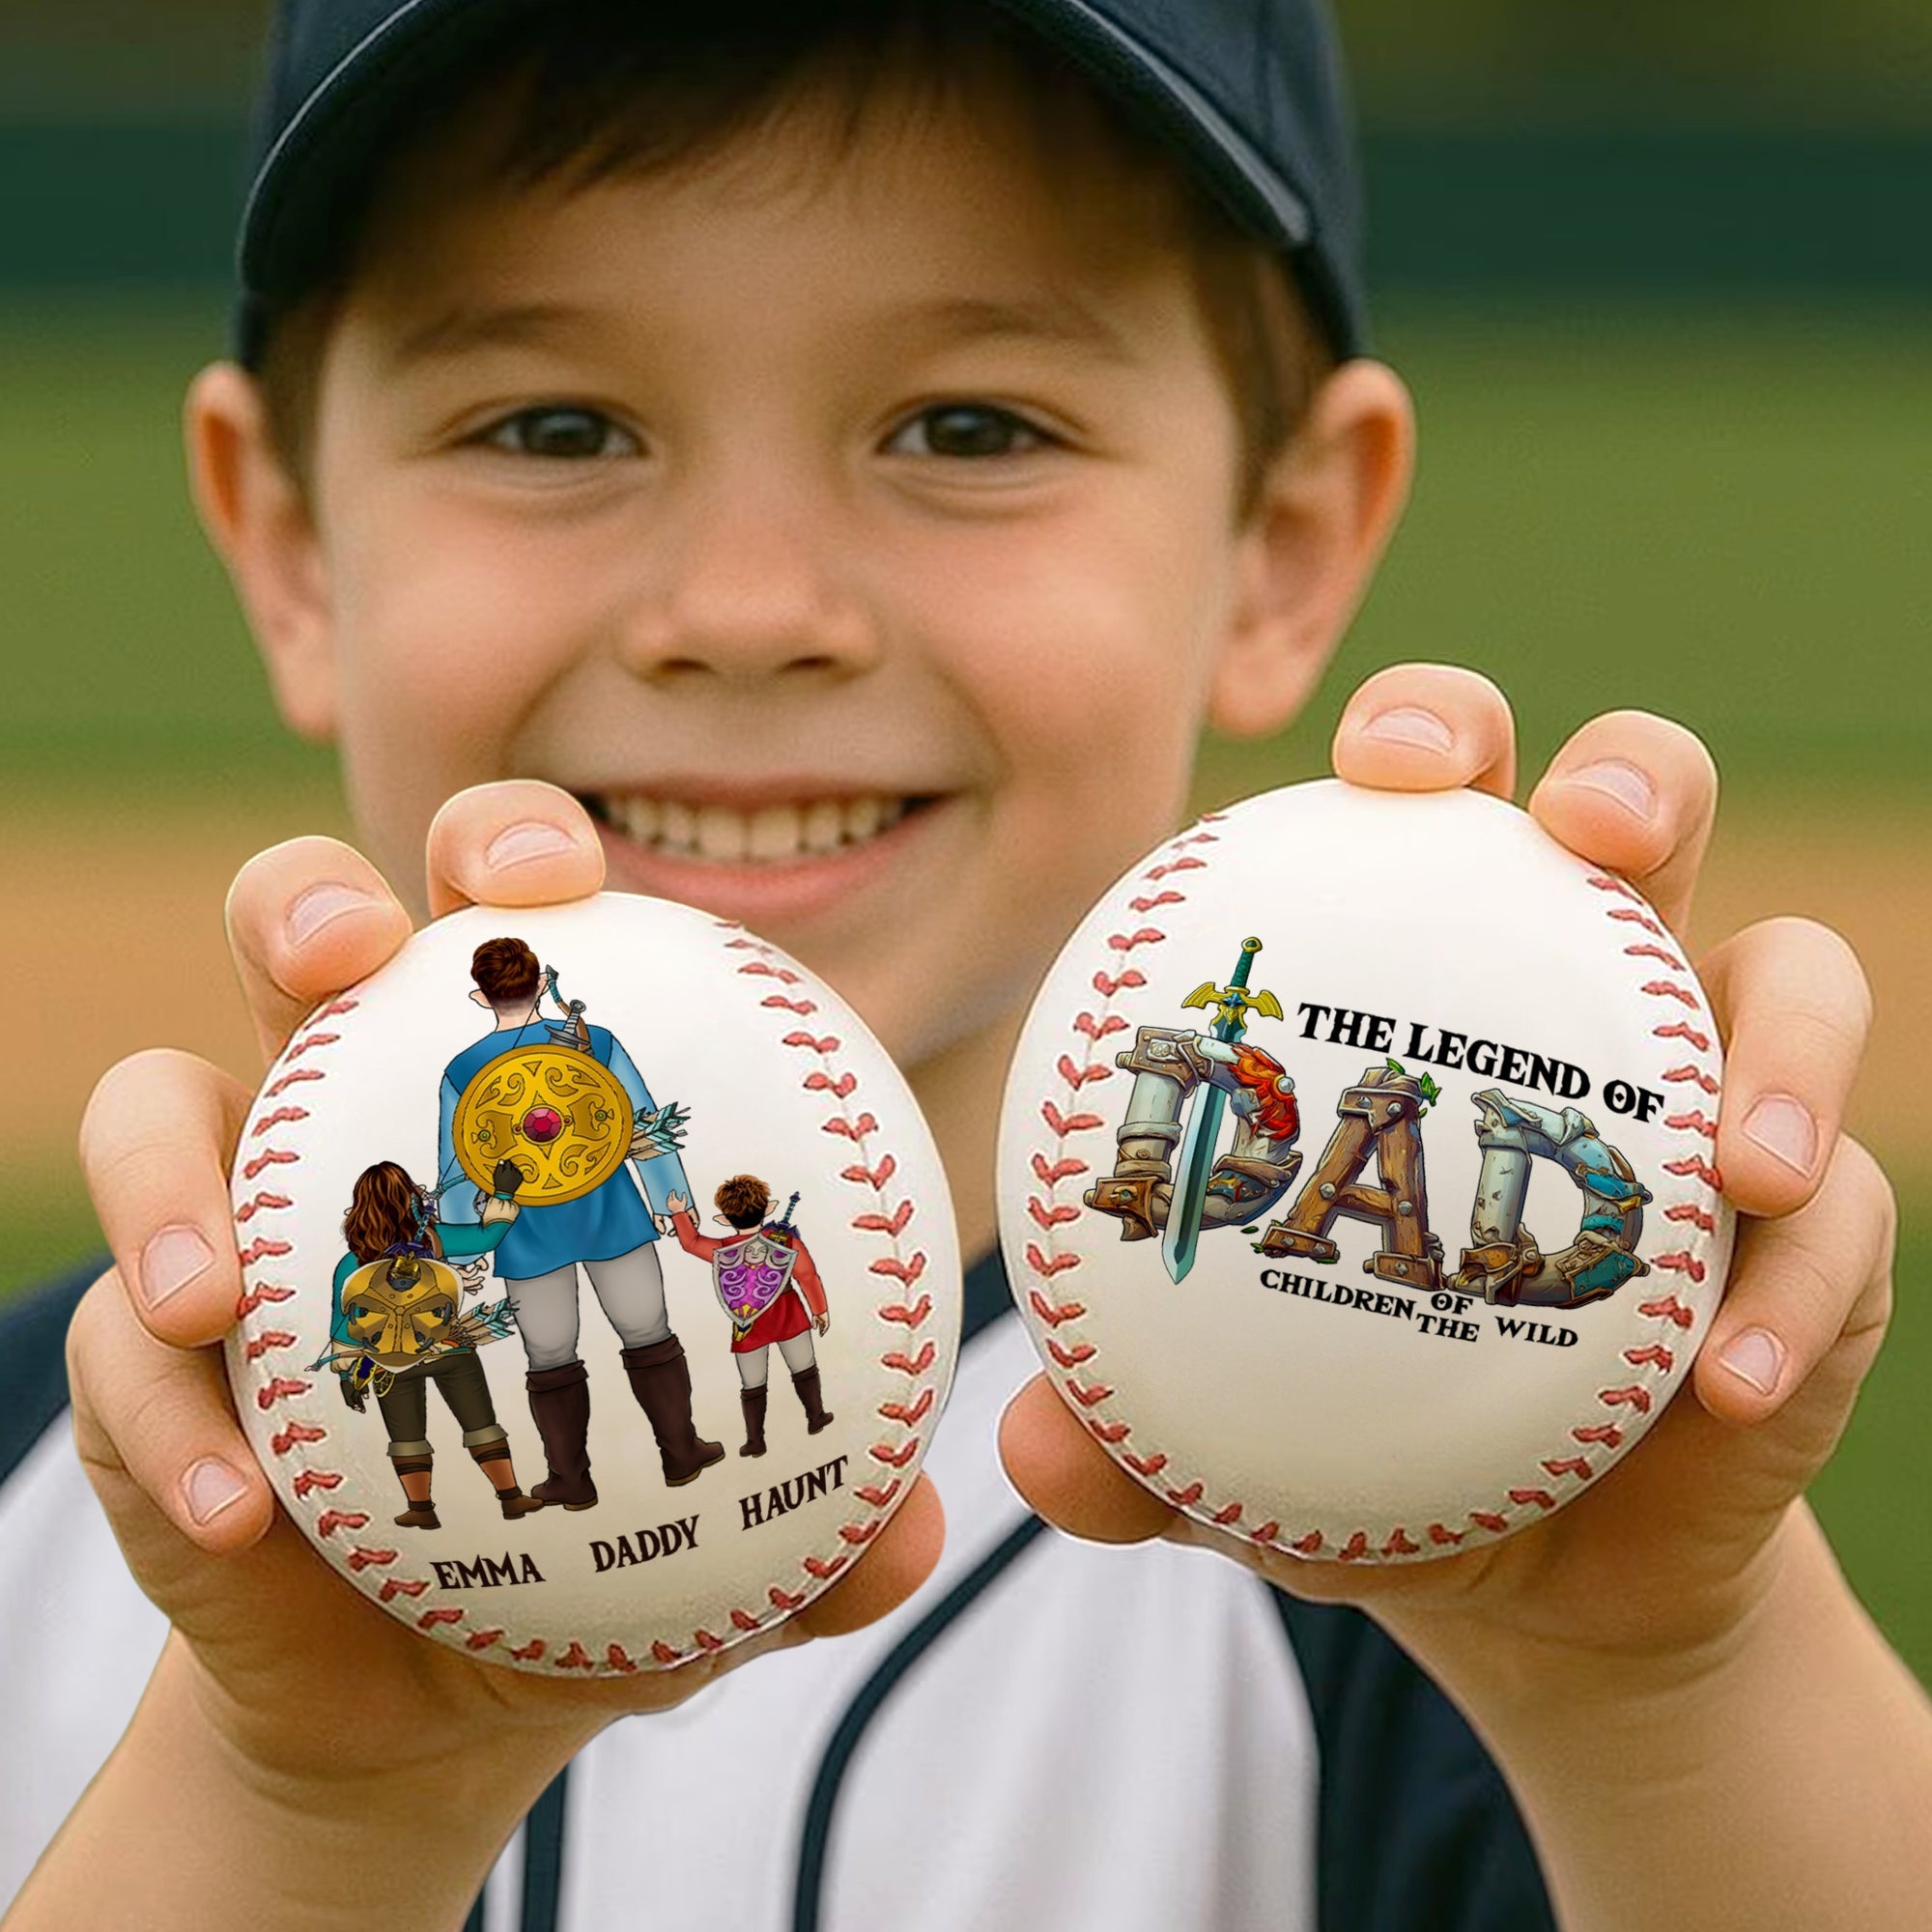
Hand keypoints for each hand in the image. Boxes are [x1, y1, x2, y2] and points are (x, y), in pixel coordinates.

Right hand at [72, 783, 944, 1821]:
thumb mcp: (725, 1534)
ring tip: (223, 1295)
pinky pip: (120, 1351)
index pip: (509, 932)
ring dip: (170, 1175)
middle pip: (300, 935)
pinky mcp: (148, 1358)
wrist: (441, 1676)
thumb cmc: (607, 1542)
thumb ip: (819, 1525)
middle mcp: (360, 1120)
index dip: (516, 856)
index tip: (555, 879)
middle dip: (309, 904)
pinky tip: (241, 1512)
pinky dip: (169, 1425)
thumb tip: (918, 1531)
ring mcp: (240, 1225)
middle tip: (353, 955)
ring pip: (152, 1107)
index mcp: (514, 1106)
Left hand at [666, 1190, 689, 1216]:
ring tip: (669, 1196)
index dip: (673, 1192)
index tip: (673, 1191)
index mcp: (675, 1200)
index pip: (673, 1195)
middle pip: (670, 1197)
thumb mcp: (684, 1202)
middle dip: (670, 1194)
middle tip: (671, 1192)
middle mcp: (671, 1202)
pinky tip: (668, 1201)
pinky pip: (667, 1203)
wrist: (679, 1213)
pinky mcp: (669, 1207)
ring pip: (668, 1200)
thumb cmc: (682, 1208)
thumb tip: (683, 1193)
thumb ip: (684, 1197)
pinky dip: (668, 1201)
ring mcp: (670, 1205)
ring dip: (668, 1197)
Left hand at [1002, 666, 1890, 1675]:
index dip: (1421, 736)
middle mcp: (1581, 1002)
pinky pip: (1839, 1225)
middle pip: (1639, 809)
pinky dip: (1793, 1293)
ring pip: (1796, 976)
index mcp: (1431, 980)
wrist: (1525, 1557)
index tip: (1372, 762)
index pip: (1433, 810)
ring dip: (1783, 1039)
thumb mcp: (1223, 1437)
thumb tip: (1028, 1445)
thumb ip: (1131, 1430)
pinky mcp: (1816, 1236)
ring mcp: (1713, 1102)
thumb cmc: (1350, 1430)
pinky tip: (1723, 1381)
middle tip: (1581, 830)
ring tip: (1734, 1158)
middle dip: (1625, 777)